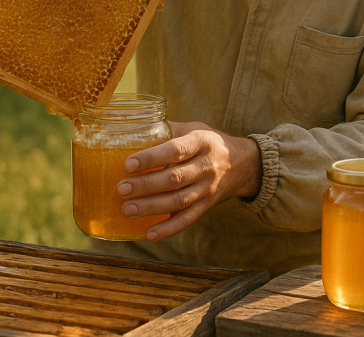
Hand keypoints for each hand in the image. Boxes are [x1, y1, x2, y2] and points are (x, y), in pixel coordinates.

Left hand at [117, 121, 261, 241]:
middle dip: (146, 185)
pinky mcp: (206, 206)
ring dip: (151, 208)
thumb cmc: (207, 143)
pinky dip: (168, 229)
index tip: (129, 164)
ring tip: (127, 210)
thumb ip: (166, 130)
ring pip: (178, 201)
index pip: (176, 150)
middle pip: (175, 179)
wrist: (241, 164)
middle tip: (121, 189)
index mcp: (201, 142)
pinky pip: (187, 220)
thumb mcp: (192, 128)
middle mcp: (206, 167)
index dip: (152, 158)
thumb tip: (130, 129)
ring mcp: (207, 189)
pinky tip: (148, 234)